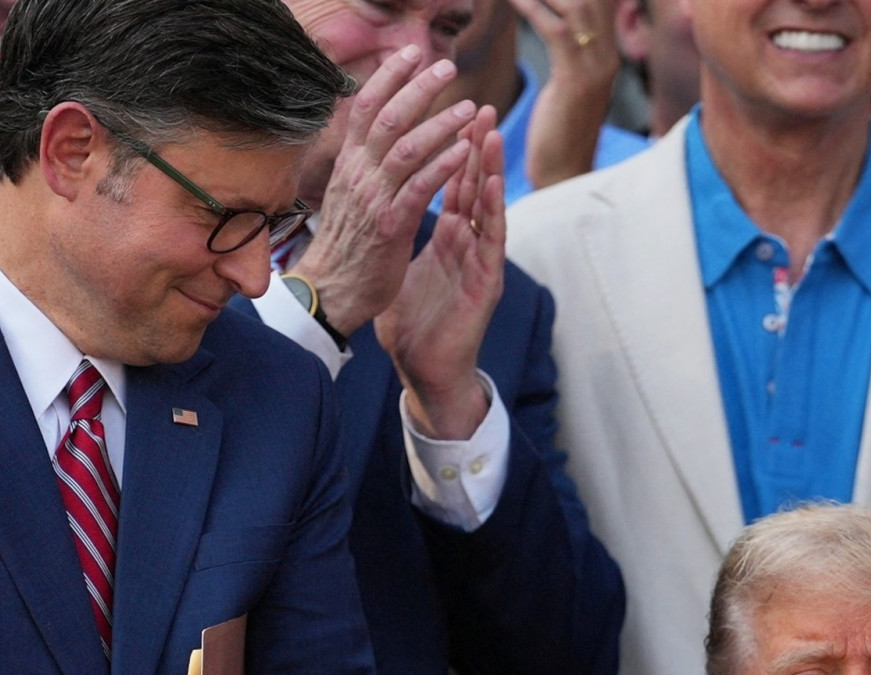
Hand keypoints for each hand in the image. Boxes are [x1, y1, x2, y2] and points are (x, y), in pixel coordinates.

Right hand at [293, 45, 479, 338]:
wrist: (331, 290)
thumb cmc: (346, 243)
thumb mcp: (348, 192)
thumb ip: (362, 162)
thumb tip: (372, 134)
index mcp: (348, 163)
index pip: (365, 106)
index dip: (388, 76)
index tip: (411, 52)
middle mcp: (358, 173)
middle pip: (387, 117)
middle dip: (419, 88)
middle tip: (447, 67)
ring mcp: (374, 198)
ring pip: (407, 148)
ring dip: (441, 125)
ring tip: (470, 109)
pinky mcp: (392, 224)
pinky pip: (419, 188)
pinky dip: (443, 166)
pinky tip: (465, 153)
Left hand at [377, 109, 504, 443]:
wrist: (427, 371)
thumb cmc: (414, 327)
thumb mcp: (400, 270)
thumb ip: (399, 238)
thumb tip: (378, 213)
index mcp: (447, 240)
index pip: (451, 185)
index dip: (452, 150)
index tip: (450, 113)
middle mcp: (467, 246)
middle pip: (472, 186)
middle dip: (475, 146)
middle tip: (481, 106)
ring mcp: (478, 264)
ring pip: (486, 208)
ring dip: (489, 170)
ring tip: (491, 132)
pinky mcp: (485, 285)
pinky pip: (490, 243)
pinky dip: (492, 212)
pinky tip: (492, 186)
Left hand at [508, 0, 621, 191]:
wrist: (564, 178)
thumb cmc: (558, 135)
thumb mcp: (569, 86)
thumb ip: (569, 53)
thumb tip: (558, 26)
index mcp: (607, 57)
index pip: (601, 3)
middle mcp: (608, 58)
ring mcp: (595, 69)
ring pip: (576, 6)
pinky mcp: (575, 81)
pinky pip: (556, 30)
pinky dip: (532, 8)